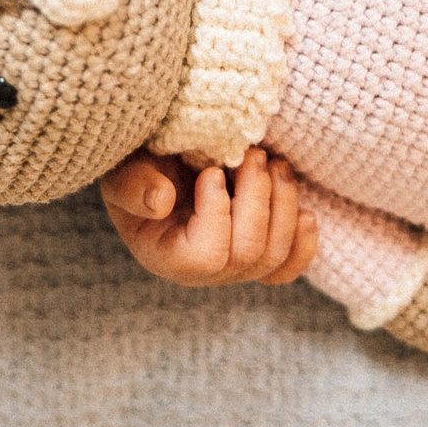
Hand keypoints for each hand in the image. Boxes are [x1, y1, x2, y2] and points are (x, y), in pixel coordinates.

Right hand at [101, 148, 317, 287]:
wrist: (158, 159)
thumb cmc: (137, 162)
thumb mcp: (122, 168)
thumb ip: (133, 185)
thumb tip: (162, 202)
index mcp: (163, 255)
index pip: (206, 256)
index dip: (218, 213)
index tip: (211, 171)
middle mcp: (200, 272)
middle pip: (247, 254)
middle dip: (258, 198)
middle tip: (254, 154)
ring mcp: (232, 267)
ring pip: (274, 256)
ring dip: (283, 205)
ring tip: (274, 163)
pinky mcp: (256, 255)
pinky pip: (287, 268)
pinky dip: (302, 242)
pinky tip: (305, 213)